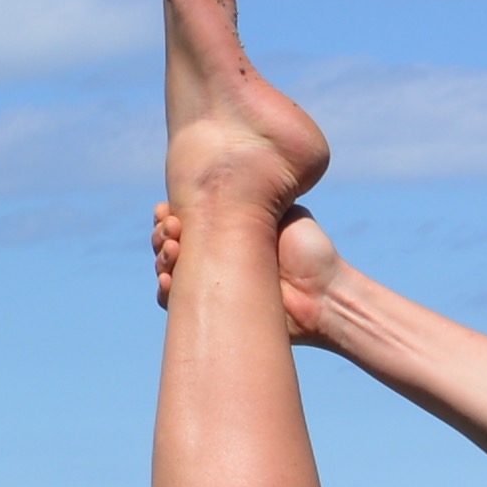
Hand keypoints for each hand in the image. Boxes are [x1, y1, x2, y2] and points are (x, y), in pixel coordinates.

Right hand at [151, 197, 345, 335]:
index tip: (168, 209)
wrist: (323, 293)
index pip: (186, 217)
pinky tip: (168, 281)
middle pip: (170, 241)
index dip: (169, 214)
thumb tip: (225, 177)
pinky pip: (177, 303)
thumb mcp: (283, 210)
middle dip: (163, 233)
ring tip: (174, 249)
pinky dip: (167, 292)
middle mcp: (214, 253)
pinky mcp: (212, 309)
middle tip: (173, 227)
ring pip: (168, 270)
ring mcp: (211, 281)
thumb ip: (254, 195)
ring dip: (162, 259)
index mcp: (226, 227)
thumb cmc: (309, 249)